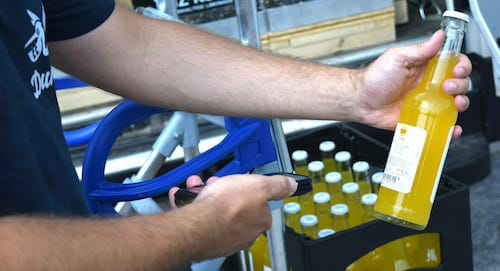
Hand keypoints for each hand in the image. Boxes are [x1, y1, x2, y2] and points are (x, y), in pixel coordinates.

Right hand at [167, 174, 296, 258]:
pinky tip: (185, 195)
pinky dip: (191, 203)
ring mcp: (223, 235)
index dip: (251, 188)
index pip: (261, 203)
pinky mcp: (204, 237)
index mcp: (259, 221)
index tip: (243, 181)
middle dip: (225, 190)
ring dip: (206, 193)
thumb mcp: (260, 185)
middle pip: (237, 206)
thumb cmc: (227, 207)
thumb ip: (277, 185)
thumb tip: (290, 185)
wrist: (197, 224)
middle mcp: (243, 232)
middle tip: (218, 183)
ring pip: (216, 210)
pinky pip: (199, 216)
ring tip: (199, 186)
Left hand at [358, 30, 470, 138]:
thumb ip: (420, 49)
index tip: (457, 70)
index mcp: (427, 68)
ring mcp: (427, 103)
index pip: (454, 64)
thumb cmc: (375, 78)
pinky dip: (451, 128)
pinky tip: (452, 128)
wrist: (360, 101)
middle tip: (448, 87)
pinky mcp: (422, 119)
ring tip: (454, 104)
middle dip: (460, 85)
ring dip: (461, 104)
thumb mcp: (397, 57)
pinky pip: (441, 124)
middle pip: (459, 84)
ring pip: (454, 104)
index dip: (462, 66)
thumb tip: (439, 36)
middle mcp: (430, 85)